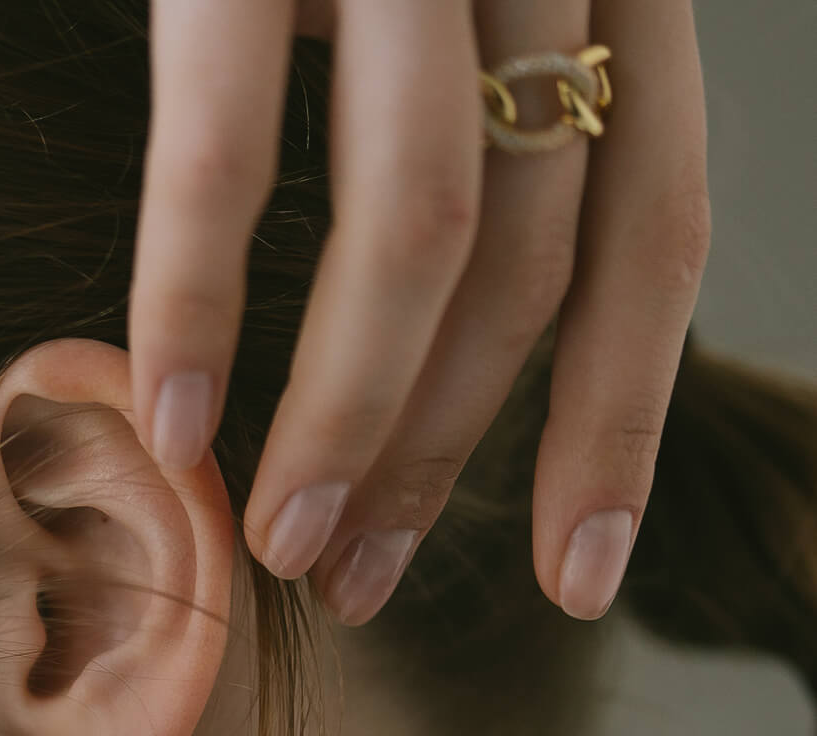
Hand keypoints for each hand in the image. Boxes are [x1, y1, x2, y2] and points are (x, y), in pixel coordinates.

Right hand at [129, 0, 710, 625]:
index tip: (578, 580)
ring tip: (283, 543)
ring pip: (418, 232)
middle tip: (357, 582)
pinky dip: (199, 305)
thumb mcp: (447, 13)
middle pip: (524, 261)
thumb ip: (469, 135)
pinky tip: (178, 425)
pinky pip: (224, 157)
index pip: (652, 228)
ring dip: (349, 421)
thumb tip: (427, 360)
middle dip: (441, 455)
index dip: (620, 423)